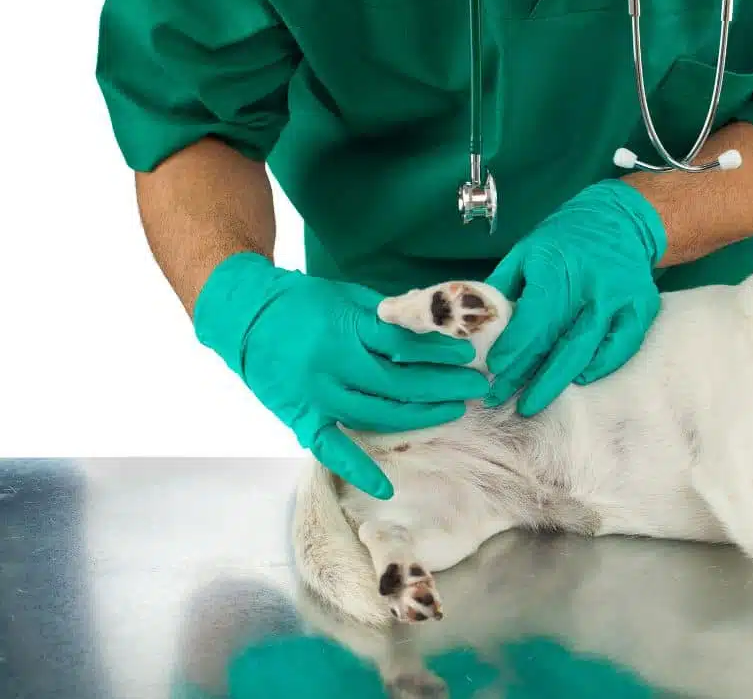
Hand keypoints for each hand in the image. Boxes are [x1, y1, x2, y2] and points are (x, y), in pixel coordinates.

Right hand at [193, 253, 487, 498]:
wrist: (244, 316)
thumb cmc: (303, 302)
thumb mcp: (348, 296)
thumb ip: (387, 316)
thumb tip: (435, 330)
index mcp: (344, 329)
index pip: (403, 346)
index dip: (439, 353)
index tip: (467, 356)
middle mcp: (332, 366)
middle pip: (398, 384)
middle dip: (443, 386)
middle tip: (476, 387)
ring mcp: (316, 396)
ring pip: (377, 415)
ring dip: (420, 416)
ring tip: (453, 411)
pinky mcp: (301, 418)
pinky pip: (331, 449)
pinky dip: (358, 470)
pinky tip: (385, 488)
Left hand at [484, 179, 666, 415]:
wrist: (621, 221)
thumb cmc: (565, 240)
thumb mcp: (526, 251)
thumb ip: (504, 287)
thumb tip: (478, 325)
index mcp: (559, 266)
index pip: (535, 316)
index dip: (514, 345)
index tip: (494, 367)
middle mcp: (593, 284)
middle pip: (559, 340)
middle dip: (529, 376)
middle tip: (503, 401)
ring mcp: (620, 299)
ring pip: (588, 349)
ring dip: (558, 380)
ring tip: (532, 401)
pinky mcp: (641, 308)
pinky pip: (622, 347)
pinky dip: (600, 366)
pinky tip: (578, 379)